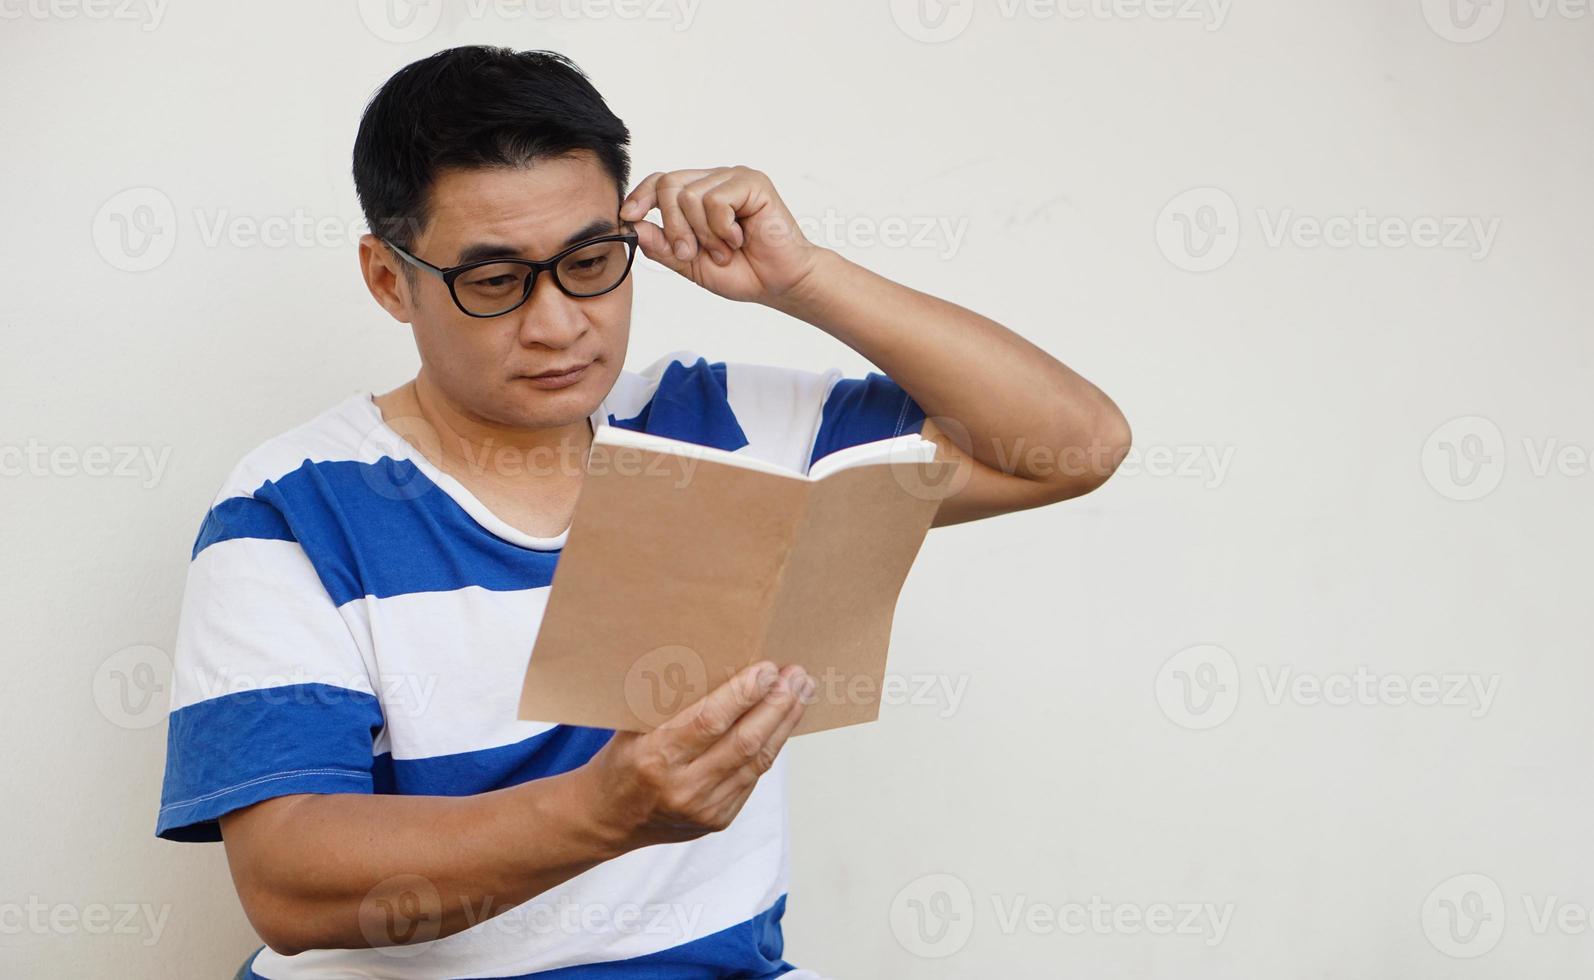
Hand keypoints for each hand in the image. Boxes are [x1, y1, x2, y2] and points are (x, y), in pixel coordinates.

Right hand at [576, 661, 812, 850]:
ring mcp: (703, 809)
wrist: (609, 818)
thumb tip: (719, 659)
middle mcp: (681, 788)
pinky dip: (771, 747)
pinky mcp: (718, 820)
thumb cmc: (622, 758)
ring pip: (757, 761)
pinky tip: (782, 722)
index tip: (768, 668)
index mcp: (654, 757)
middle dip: (777, 705)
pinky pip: (753, 778)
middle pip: (743, 742)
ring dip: (784, 723)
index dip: (743, 694)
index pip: (709, 722)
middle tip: (797, 675)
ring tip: (801, 692)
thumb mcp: (632, 726)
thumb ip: (669, 701)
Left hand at [620, 166, 825, 306]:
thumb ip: (663, 246)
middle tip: (691, 252)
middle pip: (668, 184)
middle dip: (673, 226)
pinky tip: (738, 238)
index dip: (641, 196)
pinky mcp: (752, 182)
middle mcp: (714, 181)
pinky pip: (716, 200)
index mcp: (698, 195)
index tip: (628, 216)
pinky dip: (722, 228)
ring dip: (703, 234)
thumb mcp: (691, 264)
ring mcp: (733, 179)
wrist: (781, 283)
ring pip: (690, 196)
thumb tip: (632, 227)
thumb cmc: (742, 272)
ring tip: (724, 250)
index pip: (659, 181)